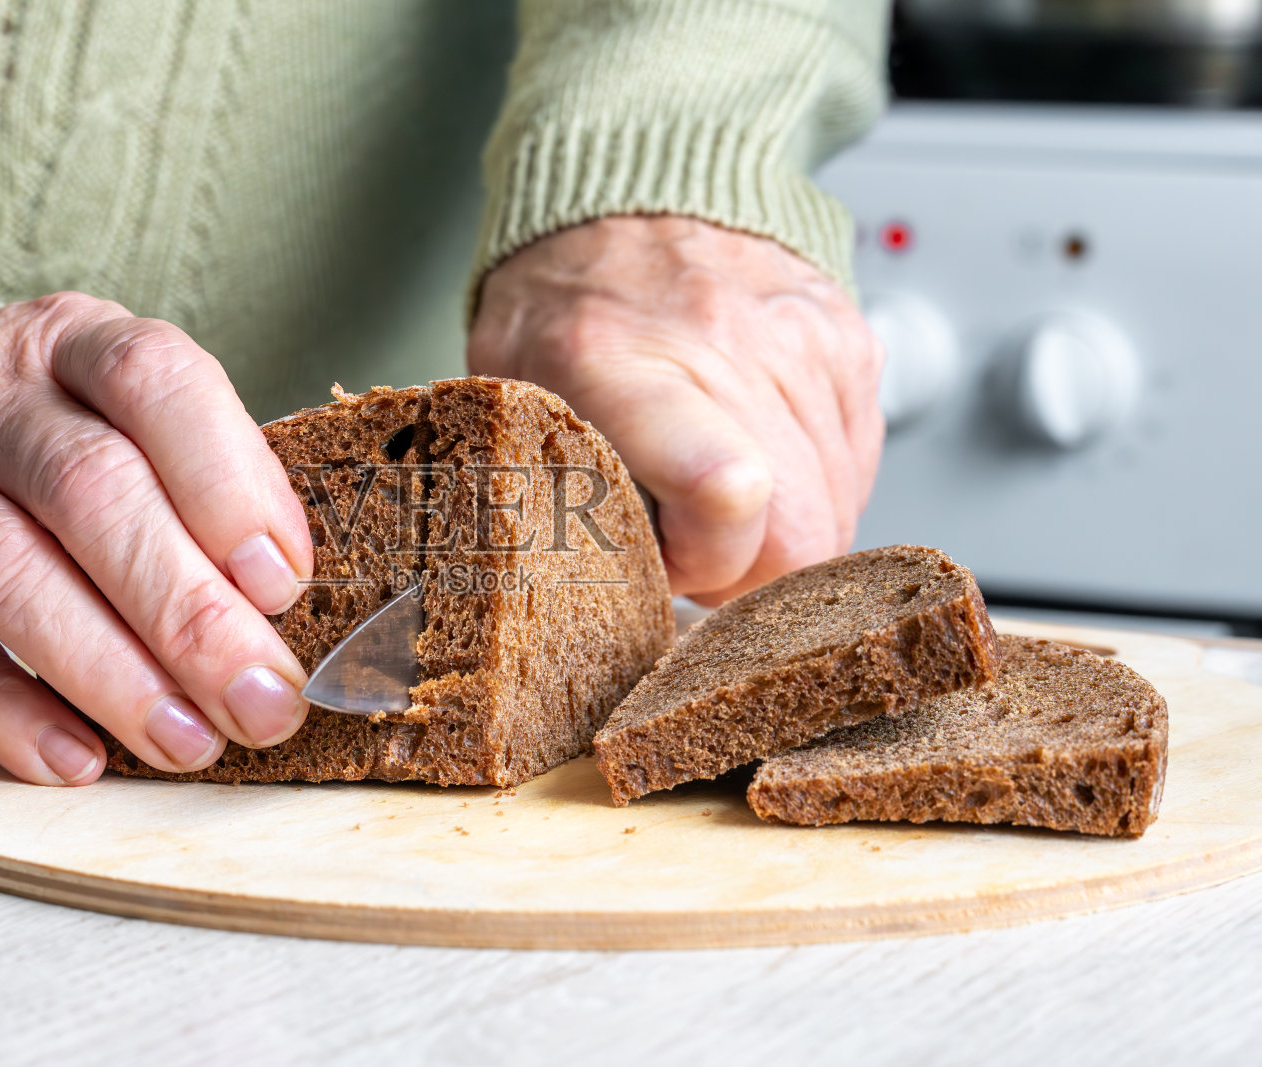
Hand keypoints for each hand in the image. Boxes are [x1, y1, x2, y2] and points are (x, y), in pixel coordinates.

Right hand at [0, 293, 314, 784]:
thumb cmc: (20, 425)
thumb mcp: (107, 407)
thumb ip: (191, 478)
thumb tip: (275, 602)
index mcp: (70, 339)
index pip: (154, 381)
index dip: (228, 484)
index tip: (282, 585)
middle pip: (90, 491)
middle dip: (189, 611)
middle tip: (260, 699)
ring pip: (6, 570)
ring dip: (111, 672)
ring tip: (188, 740)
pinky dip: (5, 711)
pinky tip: (76, 757)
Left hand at [469, 217, 883, 604]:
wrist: (632, 182)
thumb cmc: (564, 302)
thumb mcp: (509, 396)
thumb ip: (542, 494)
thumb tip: (583, 588)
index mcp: (616, 367)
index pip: (718, 484)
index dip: (712, 558)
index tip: (672, 563)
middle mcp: (723, 348)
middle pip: (799, 535)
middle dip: (748, 573)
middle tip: (689, 541)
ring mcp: (800, 343)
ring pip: (838, 513)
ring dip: (780, 530)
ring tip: (712, 484)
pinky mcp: (850, 343)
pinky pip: (858, 466)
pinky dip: (813, 484)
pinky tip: (757, 450)